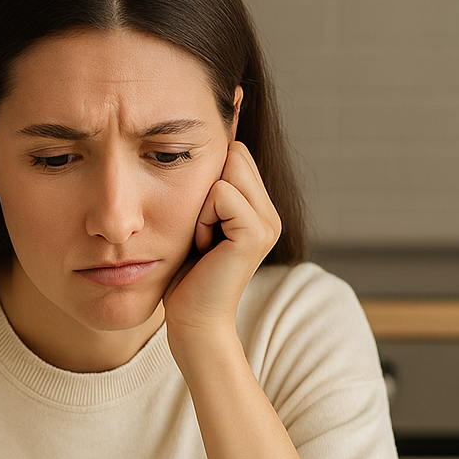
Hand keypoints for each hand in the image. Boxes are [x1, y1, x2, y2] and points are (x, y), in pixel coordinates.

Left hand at [163, 141, 281, 340]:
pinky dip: (203, 218)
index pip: (235, 153)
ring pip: (227, 170)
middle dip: (207, 187)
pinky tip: (205, 246)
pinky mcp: (256, 233)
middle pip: (235, 154)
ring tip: (204, 240)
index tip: (203, 223)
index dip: (208, 179)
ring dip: (203, 204)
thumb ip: (208, 186)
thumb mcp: (198, 220)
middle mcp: (271, 213)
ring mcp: (268, 223)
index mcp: (260, 209)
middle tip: (203, 232)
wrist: (194, 320)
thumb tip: (208, 138)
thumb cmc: (187, 275)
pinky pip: (221, 194)